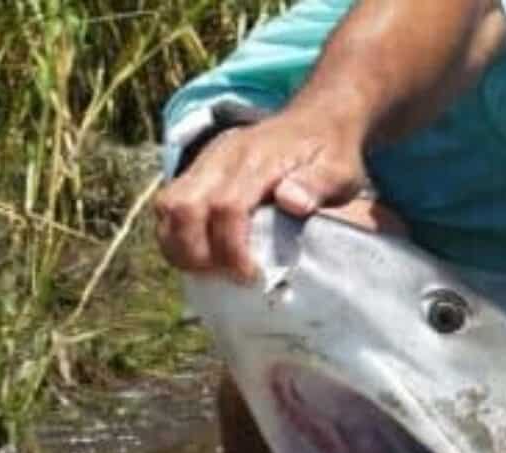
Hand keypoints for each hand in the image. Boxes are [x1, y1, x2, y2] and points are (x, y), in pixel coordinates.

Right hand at [154, 108, 370, 282]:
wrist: (316, 121)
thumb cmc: (329, 153)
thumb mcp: (339, 169)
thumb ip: (318, 184)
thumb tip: (291, 202)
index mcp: (257, 159)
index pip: (227, 207)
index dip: (232, 248)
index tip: (250, 276)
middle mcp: (222, 157)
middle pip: (183, 207)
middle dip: (196, 252)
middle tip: (224, 277)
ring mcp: (205, 162)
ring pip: (167, 205)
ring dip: (178, 245)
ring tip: (208, 271)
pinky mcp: (198, 170)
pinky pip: (169, 203)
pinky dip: (175, 233)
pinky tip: (200, 255)